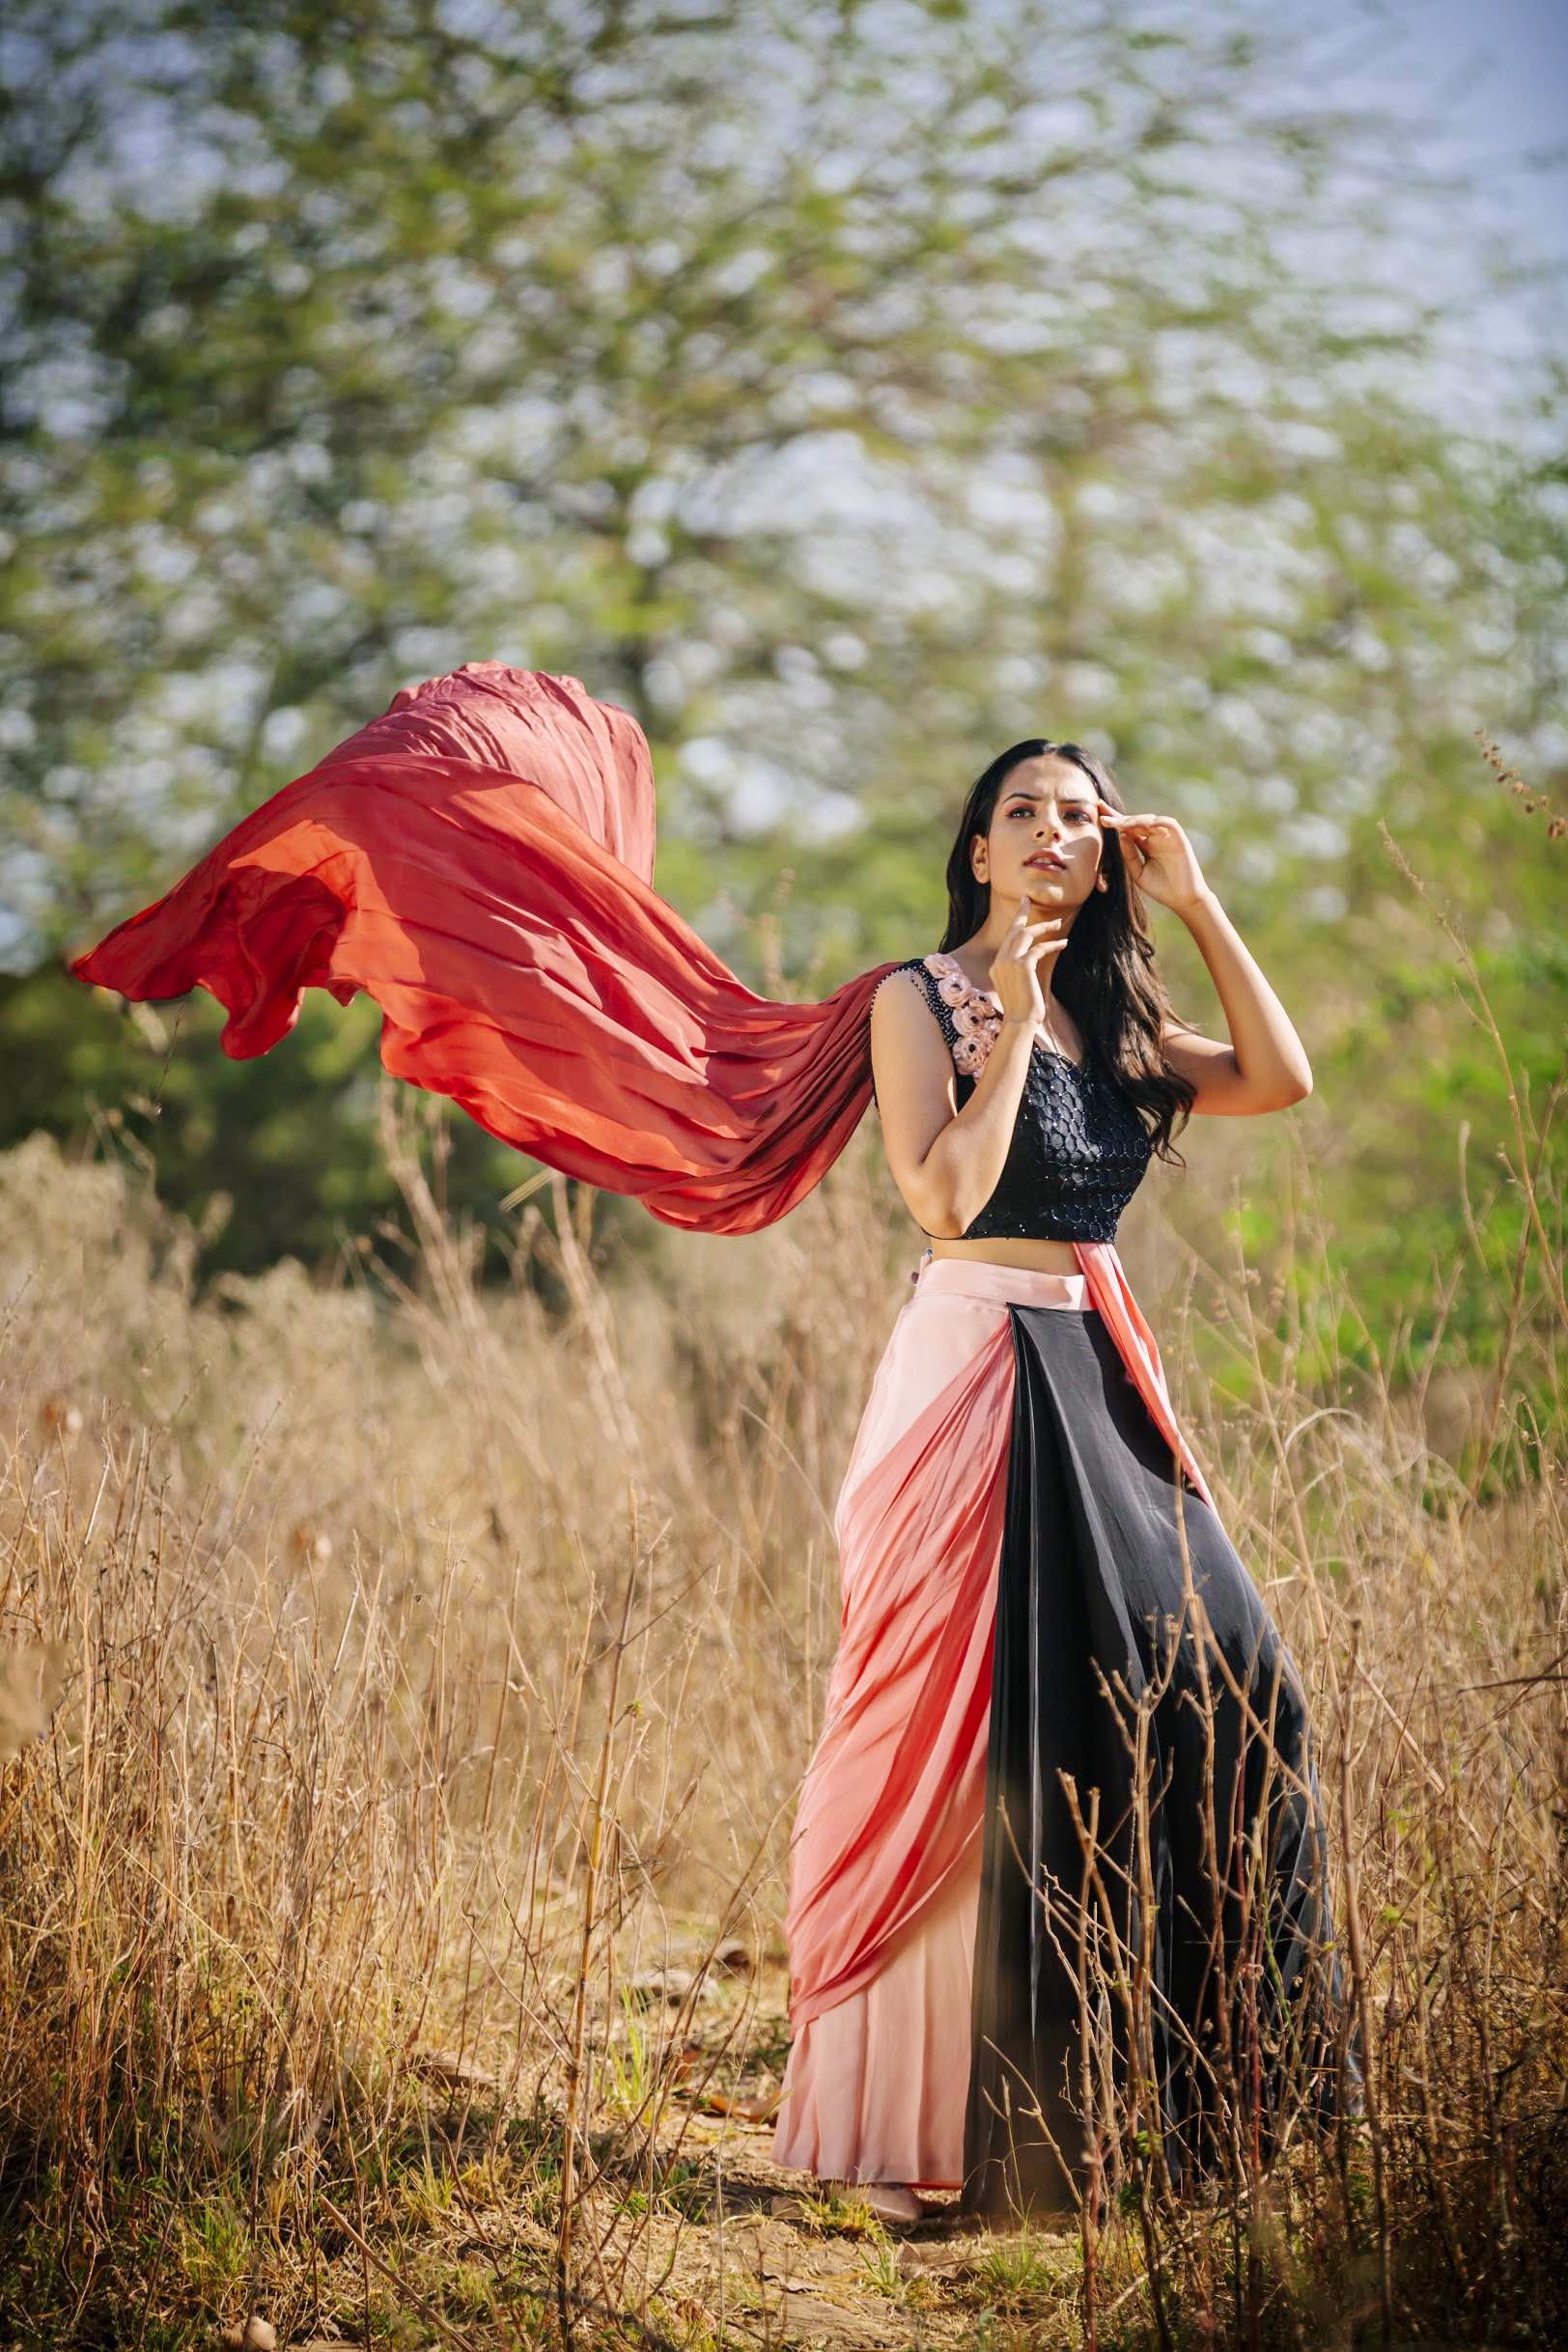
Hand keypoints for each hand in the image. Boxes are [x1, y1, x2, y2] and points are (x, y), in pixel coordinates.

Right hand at [987, 890, 1067, 1027]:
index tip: (1023, 914)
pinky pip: (1039, 948)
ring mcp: (1009, 962)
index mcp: (996, 966)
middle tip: (1027, 899)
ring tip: (1057, 922)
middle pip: (1012, 930)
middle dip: (1020, 913)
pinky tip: (1064, 944)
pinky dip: (1053, 944)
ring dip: (1043, 927)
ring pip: (1025, 934)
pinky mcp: (1022, 965)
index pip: (1007, 940)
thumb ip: (1016, 975)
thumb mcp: (1015, 989)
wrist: (1019, 1022)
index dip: (1017, 927)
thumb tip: (1026, 966)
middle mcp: (999, 961)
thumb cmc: (1021, 1010)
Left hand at [1098, 807, 1208, 910]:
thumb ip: (1129, 855)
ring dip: (1134, 820)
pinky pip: (1168, 824)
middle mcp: (1155, 837)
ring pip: (1150, 820)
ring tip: (1119, 824)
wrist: (1182, 900)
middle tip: (1104, 817)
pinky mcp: (1179, 839)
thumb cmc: (1161, 888)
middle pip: (1136, 821)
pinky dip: (1156, 822)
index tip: (1098, 814)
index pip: (1127, 828)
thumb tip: (1120, 836)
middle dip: (1120, 818)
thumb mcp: (1138, 872)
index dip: (1114, 820)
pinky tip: (1142, 824)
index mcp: (1144, 844)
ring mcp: (1167, 837)